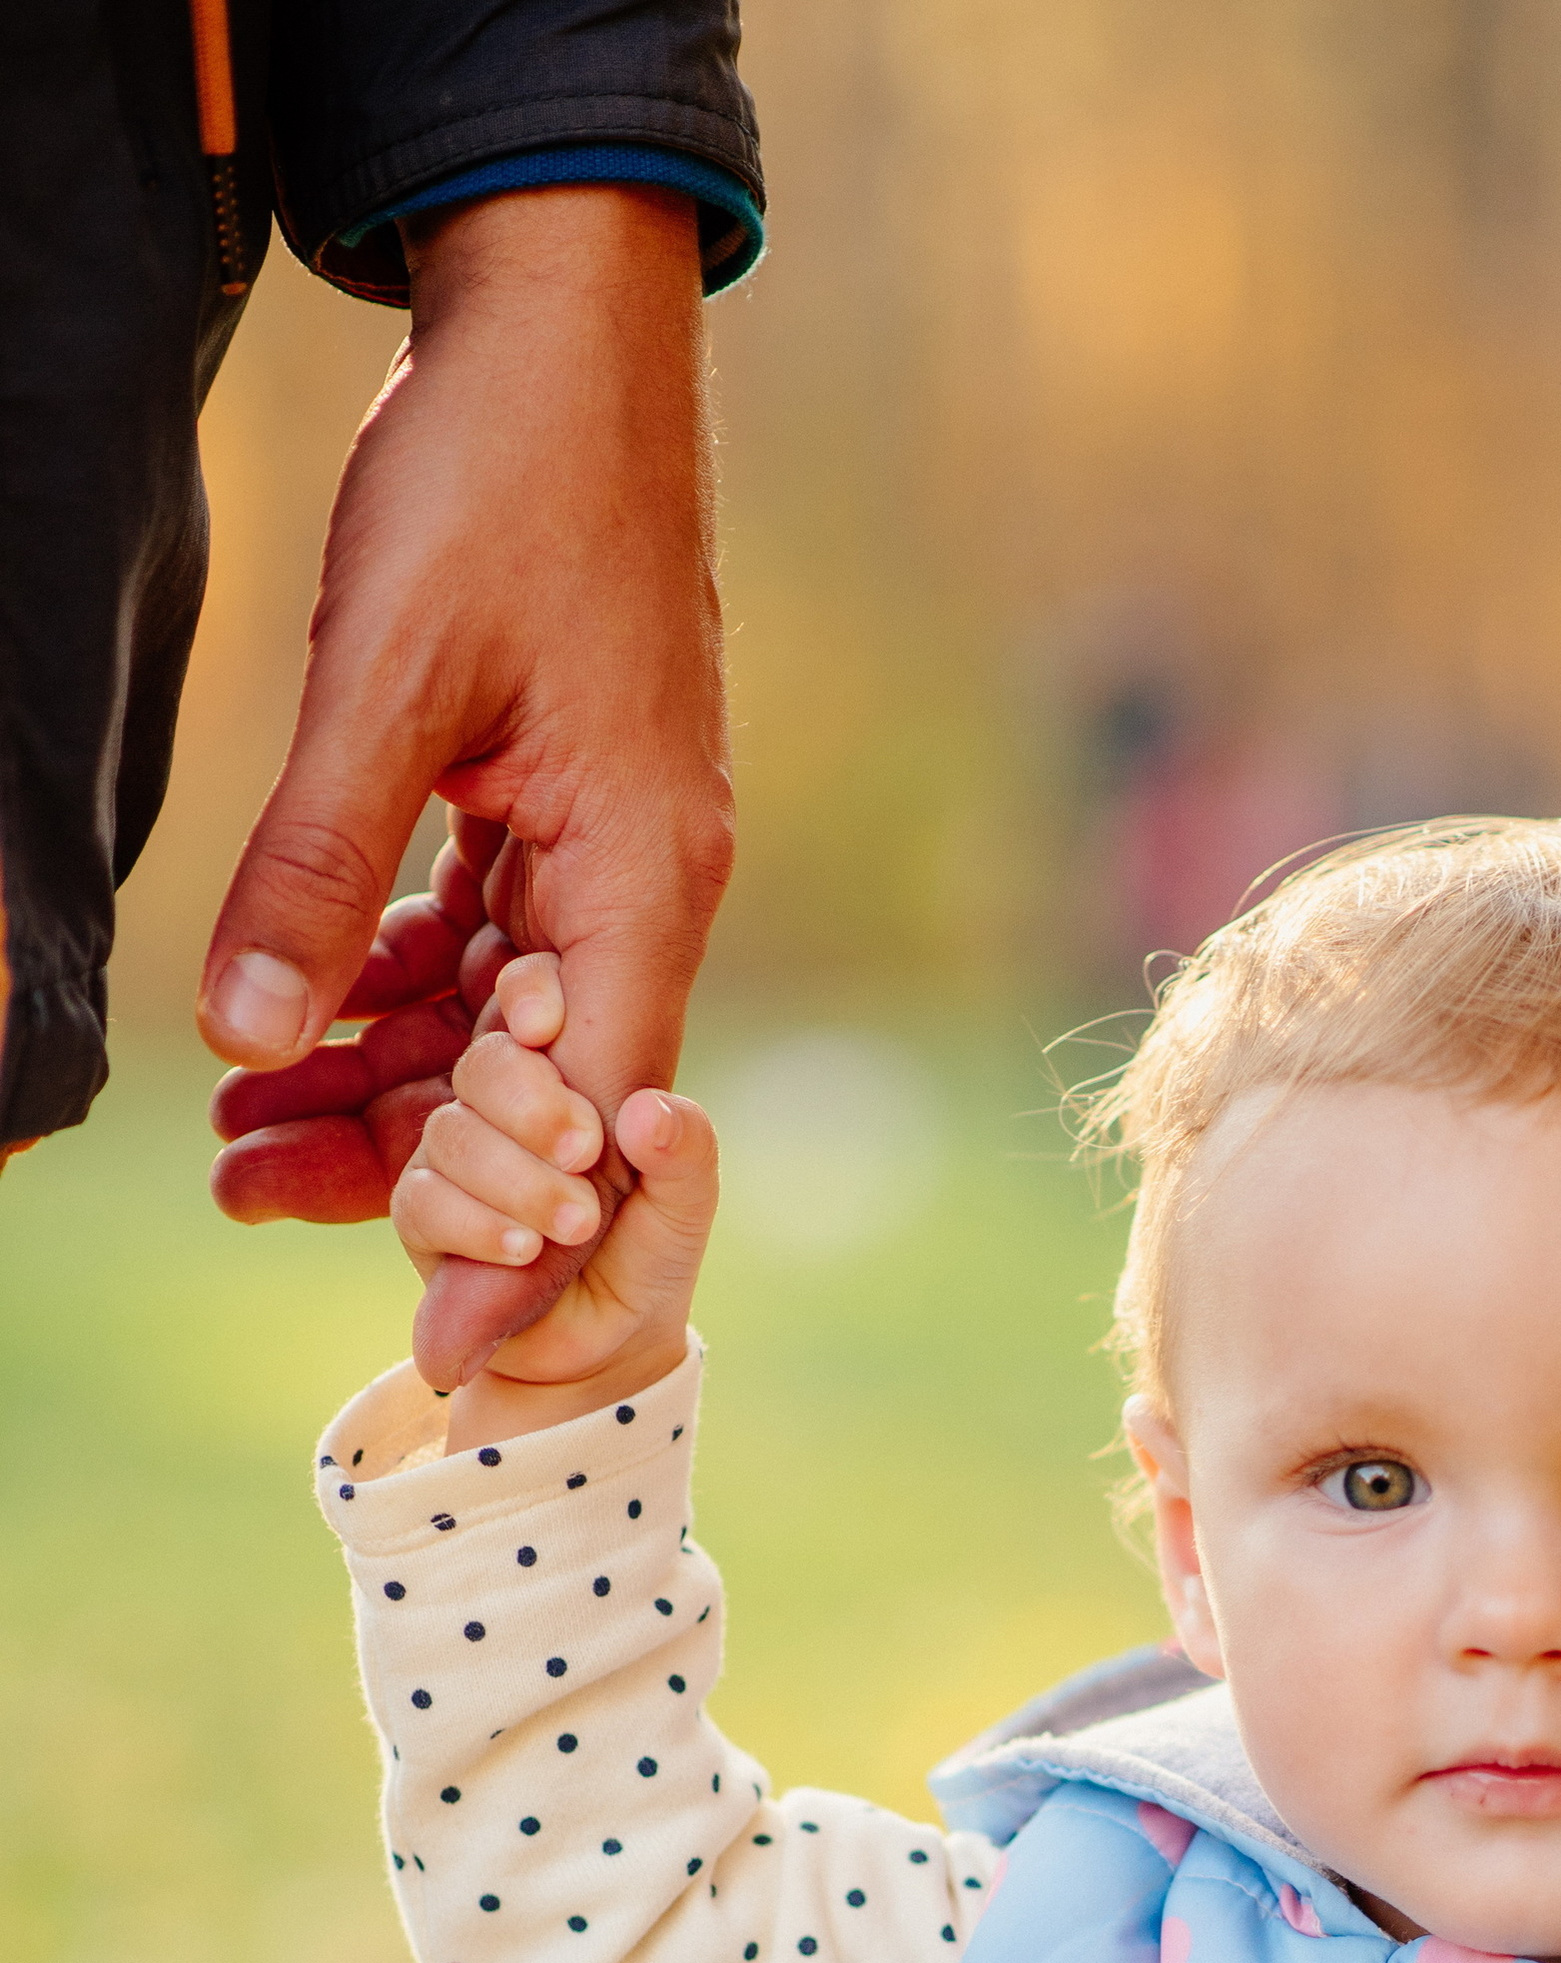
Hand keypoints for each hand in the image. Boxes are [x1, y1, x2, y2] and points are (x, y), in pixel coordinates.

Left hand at [200, 186, 729, 1368]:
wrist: (562, 330)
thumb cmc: (501, 481)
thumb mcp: (385, 678)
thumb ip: (319, 866)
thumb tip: (248, 1031)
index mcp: (641, 873)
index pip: (590, 1121)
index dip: (517, 1243)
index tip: (444, 1347)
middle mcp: (641, 885)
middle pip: (531, 1091)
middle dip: (399, 1158)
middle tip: (237, 1188)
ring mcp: (603, 850)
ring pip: (492, 1026)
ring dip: (374, 1078)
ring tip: (230, 1123)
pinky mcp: (557, 809)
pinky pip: (478, 947)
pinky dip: (388, 991)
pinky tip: (286, 1017)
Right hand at [392, 953, 716, 1443]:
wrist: (601, 1346)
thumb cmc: (645, 1256)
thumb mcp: (682, 1207)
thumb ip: (684, 1159)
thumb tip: (650, 1113)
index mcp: (564, 1072)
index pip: (533, 994)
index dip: (534, 994)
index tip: (550, 1026)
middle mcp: (503, 1102)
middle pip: (485, 1064)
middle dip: (530, 1103)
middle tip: (585, 1151)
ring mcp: (457, 1154)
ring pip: (453, 1134)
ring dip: (515, 1179)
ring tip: (574, 1223)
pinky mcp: (423, 1212)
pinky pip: (424, 1200)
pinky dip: (476, 1224)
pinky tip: (522, 1249)